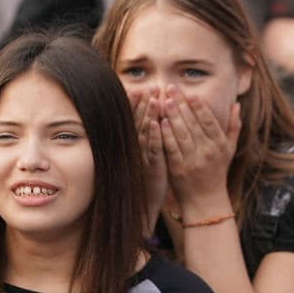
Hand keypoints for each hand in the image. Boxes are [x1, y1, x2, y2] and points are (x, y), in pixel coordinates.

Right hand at [129, 87, 167, 230]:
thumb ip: (145, 139)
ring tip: (153, 98)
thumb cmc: (147, 180)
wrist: (143, 206)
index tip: (140, 87)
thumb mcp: (145, 158)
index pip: (136, 119)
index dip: (137, 104)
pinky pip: (152, 150)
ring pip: (145, 132)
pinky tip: (157, 124)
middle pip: (139, 121)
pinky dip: (154, 136)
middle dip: (143, 103)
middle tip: (148, 86)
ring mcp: (143, 157)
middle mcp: (136, 148)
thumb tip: (150, 122)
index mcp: (136, 144)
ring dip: (148, 114)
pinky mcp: (151, 167)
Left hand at [160, 86, 238, 212]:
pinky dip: (166, 135)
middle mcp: (208, 151)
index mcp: (220, 145)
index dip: (199, 106)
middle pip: (193, 124)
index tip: (190, 93)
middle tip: (171, 89)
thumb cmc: (217, 172)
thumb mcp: (230, 149)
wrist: (206, 200)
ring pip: (182, 133)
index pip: (209, 121)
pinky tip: (159, 122)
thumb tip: (236, 104)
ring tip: (164, 100)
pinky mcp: (179, 169)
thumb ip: (234, 126)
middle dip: (181, 105)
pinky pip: (172, 148)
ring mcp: (193, 160)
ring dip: (172, 115)